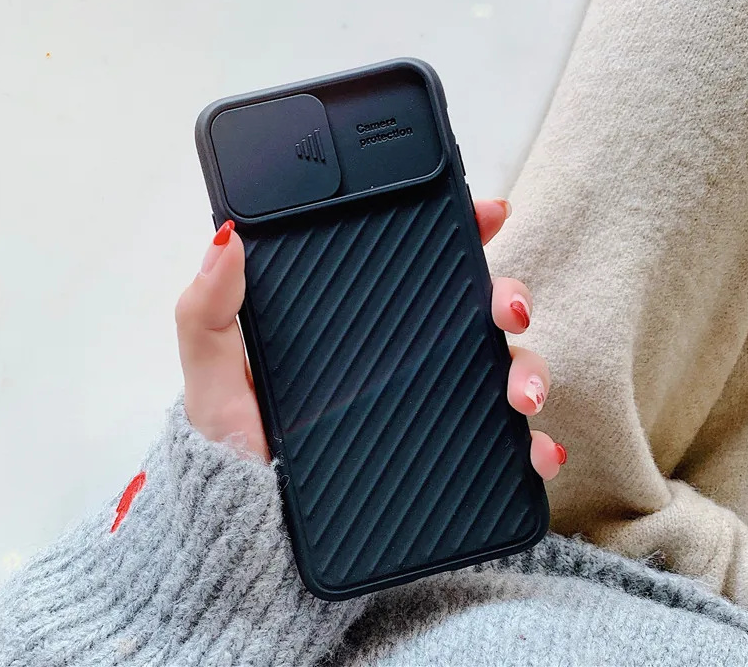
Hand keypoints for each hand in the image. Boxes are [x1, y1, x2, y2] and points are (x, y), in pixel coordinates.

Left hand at [175, 199, 565, 479]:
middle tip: (508, 311)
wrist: (251, 534)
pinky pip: (506, 444)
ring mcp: (430, 406)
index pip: (416, 265)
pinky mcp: (447, 458)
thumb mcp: (211, 376)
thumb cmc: (232, 451)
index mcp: (357, 325)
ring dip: (530, 369)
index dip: (457, 230)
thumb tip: (228, 237)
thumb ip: (209, 310)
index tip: (488, 213)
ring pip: (503, 368)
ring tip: (522, 394)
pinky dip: (536, 444)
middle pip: (475, 310)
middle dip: (509, 297)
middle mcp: (403, 358)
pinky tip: (539, 450)